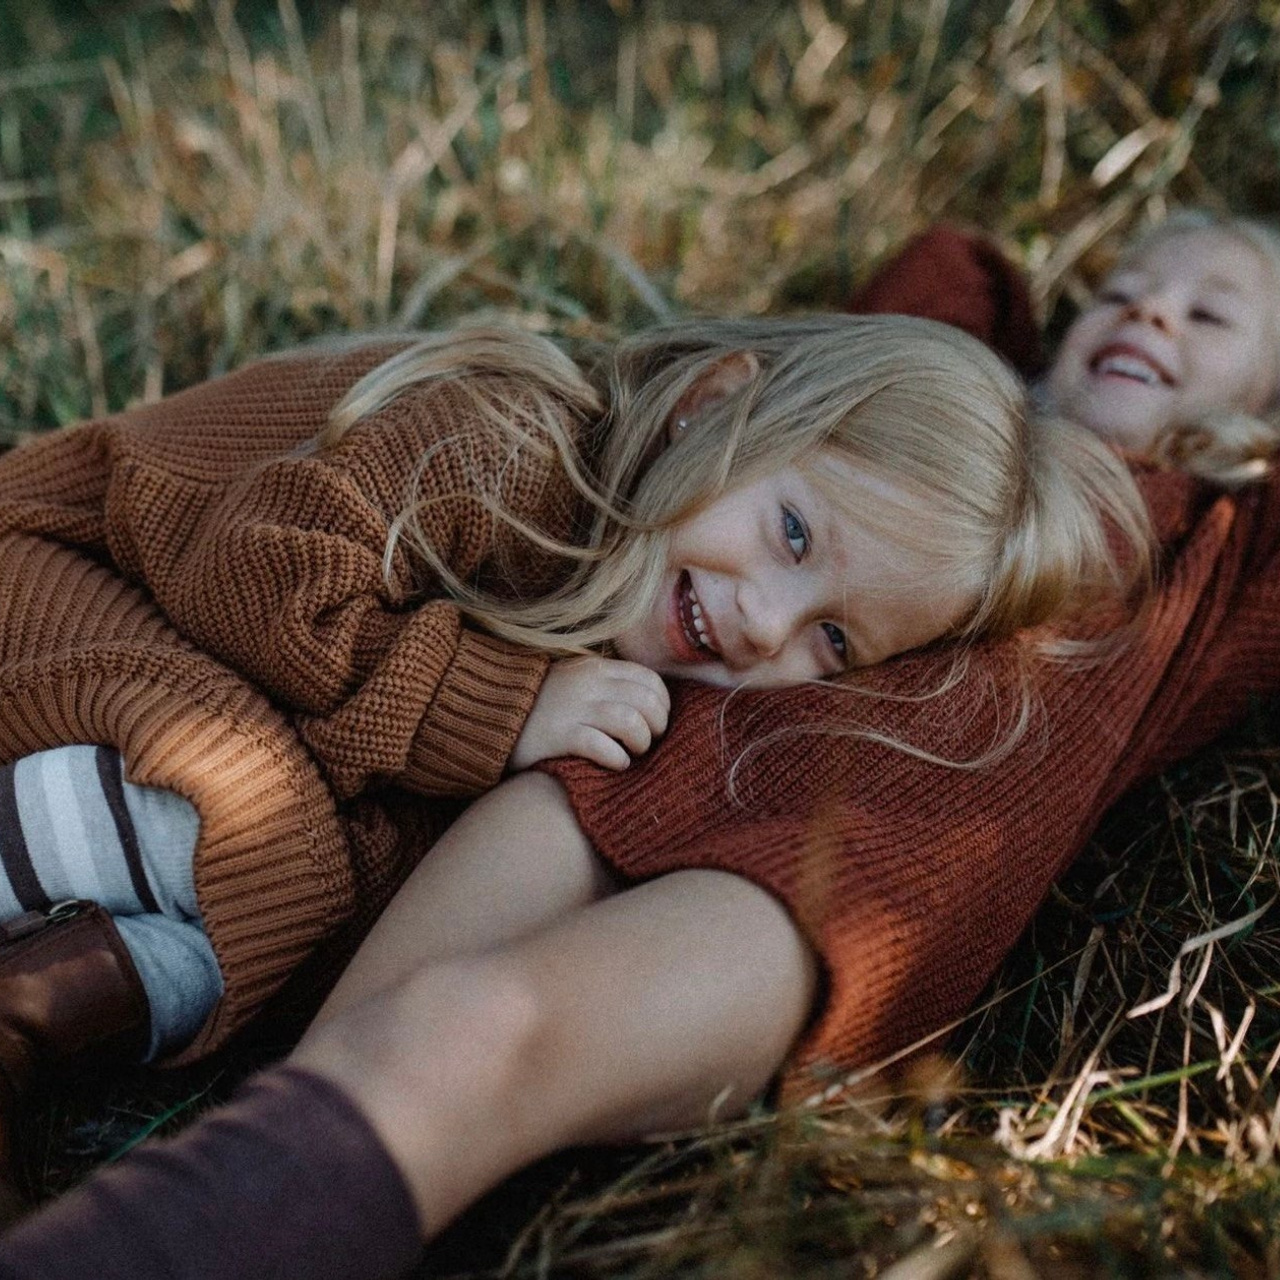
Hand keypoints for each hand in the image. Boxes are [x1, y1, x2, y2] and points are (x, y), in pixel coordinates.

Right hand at [509, 656, 669, 770]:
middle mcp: (588, 684)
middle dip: (657, 726)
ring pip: (630, 722)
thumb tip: (645, 702)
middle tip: (649, 742)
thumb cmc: (538, 703)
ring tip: (633, 753)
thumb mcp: (574, 680)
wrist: (487, 711)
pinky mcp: (559, 735)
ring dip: (641, 742)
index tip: (657, 722)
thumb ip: (605, 684)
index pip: (649, 679)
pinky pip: (603, 747)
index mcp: (595, 668)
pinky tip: (615, 764)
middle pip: (646, 702)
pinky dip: (617, 758)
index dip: (662, 704)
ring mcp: (573, 709)